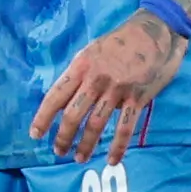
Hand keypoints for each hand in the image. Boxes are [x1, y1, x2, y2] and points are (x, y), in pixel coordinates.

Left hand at [31, 9, 185, 161]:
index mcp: (81, 66)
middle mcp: (96, 79)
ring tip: (79, 158)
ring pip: (96, 124)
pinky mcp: (137, 98)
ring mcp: (117, 90)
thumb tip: (64, 98)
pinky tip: (111, 159)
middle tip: (58, 151)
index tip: (35, 134)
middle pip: (73, 114)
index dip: (43, 117)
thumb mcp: (92, 50)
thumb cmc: (120, 41)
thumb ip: (79, 73)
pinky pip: (125, 127)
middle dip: (63, 137)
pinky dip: (117, 146)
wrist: (155, 32)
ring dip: (86, 145)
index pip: (56, 95)